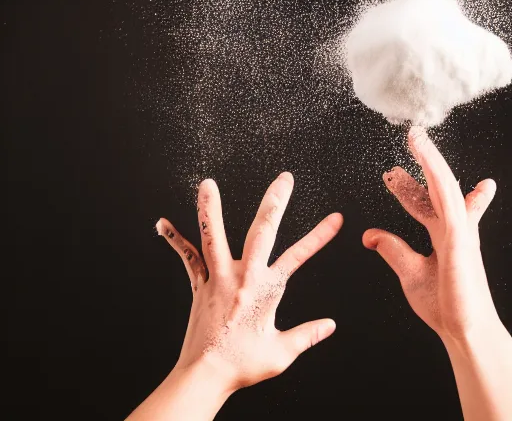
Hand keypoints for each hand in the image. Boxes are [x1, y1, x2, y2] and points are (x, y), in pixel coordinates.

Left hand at [157, 172, 341, 392]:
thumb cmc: (241, 365)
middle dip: (275, 202)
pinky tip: (163, 224)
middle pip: (261, 232)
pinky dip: (175, 240)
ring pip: (214, 237)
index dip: (319, 236)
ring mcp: (218, 277)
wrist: (205, 374)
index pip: (299, 256)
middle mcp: (242, 277)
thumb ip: (307, 335)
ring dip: (212, 209)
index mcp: (265, 290)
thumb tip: (329, 325)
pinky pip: (187, 257)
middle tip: (284, 179)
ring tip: (207, 184)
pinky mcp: (199, 284)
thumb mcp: (281, 353)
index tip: (335, 219)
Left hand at [362, 126, 499, 341]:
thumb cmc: (443, 304)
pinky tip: (426, 155)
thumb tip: (369, 235)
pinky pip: (446, 198)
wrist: (462, 330)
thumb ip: (391, 248)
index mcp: (442, 235)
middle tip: (413, 139)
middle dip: (426, 162)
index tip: (395, 175)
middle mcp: (453, 227)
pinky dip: (436, 175)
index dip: (411, 187)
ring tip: (415, 136)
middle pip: (436, 187)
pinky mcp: (460, 236)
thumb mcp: (408, 270)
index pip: (425, 203)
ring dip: (429, 158)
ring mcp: (459, 229)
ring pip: (443, 184)